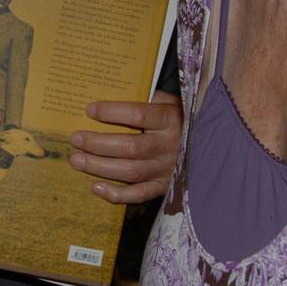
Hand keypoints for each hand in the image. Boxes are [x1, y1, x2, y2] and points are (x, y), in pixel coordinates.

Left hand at [69, 90, 182, 204]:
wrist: (210, 143)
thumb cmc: (179, 117)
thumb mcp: (170, 101)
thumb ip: (147, 99)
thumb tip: (111, 91)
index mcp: (170, 119)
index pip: (139, 115)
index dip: (112, 113)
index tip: (89, 110)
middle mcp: (170, 145)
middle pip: (130, 147)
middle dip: (98, 143)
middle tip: (75, 139)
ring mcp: (167, 169)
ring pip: (131, 171)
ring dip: (100, 166)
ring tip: (76, 160)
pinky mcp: (165, 187)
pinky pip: (139, 194)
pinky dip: (117, 194)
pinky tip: (96, 187)